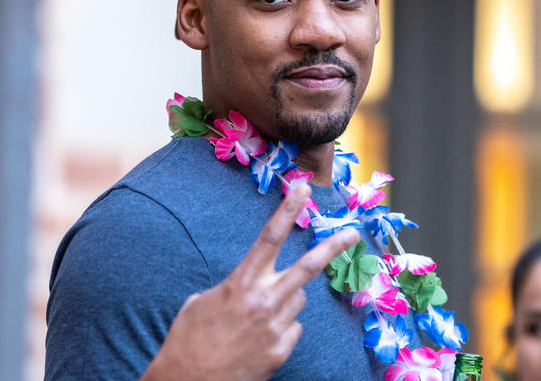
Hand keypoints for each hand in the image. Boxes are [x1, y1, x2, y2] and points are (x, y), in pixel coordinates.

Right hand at [140, 184, 359, 380]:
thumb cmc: (188, 339)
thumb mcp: (201, 301)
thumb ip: (234, 287)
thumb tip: (254, 286)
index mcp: (241, 284)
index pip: (269, 238)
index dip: (287, 210)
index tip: (302, 189)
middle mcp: (264, 302)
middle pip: (308, 267)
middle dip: (332, 247)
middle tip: (352, 233)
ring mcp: (275, 328)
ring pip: (297, 300)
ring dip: (285, 300)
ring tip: (256, 316)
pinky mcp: (281, 352)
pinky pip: (292, 328)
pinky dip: (281, 328)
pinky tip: (257, 338)